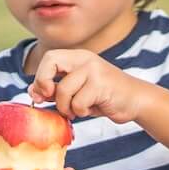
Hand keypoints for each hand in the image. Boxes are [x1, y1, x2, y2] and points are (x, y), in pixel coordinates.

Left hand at [30, 49, 146, 122]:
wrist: (136, 100)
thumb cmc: (104, 97)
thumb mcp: (77, 92)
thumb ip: (55, 89)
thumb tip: (32, 90)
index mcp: (78, 57)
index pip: (49, 58)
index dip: (41, 76)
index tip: (44, 94)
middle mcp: (86, 59)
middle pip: (51, 62)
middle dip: (44, 84)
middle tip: (51, 98)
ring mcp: (94, 70)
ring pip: (63, 90)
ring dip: (66, 107)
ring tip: (77, 110)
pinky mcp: (102, 85)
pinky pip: (77, 103)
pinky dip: (80, 112)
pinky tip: (91, 109)